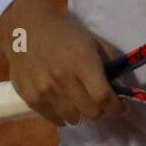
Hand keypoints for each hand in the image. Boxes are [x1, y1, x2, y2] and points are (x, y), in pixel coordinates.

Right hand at [0, 0, 124, 126]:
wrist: (24, 26)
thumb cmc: (63, 31)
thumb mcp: (91, 39)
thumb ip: (109, 61)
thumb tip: (121, 85)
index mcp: (81, 62)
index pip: (103, 97)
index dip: (116, 107)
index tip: (120, 108)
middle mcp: (63, 79)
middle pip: (91, 112)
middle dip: (100, 109)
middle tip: (97, 101)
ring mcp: (45, 90)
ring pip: (73, 118)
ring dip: (80, 113)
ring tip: (79, 102)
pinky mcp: (30, 97)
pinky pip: (53, 119)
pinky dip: (62, 116)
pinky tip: (64, 106)